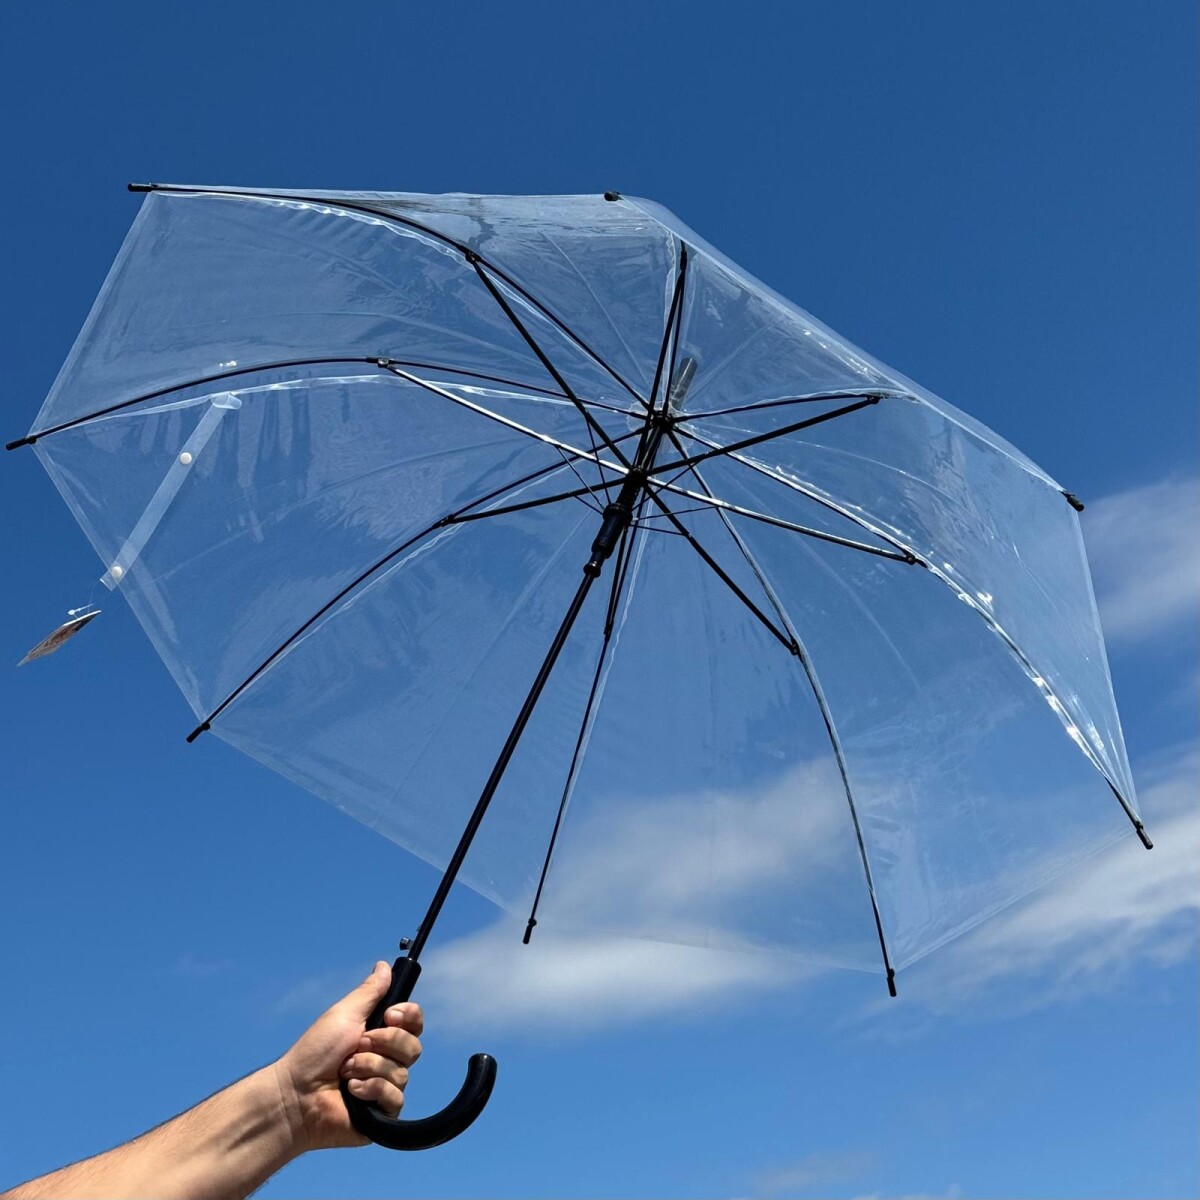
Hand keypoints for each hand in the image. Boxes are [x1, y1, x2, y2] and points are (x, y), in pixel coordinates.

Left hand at [273, 961, 423, 1151]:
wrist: (296, 1094)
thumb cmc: (314, 1053)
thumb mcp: (344, 1014)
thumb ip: (370, 992)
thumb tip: (384, 965)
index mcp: (379, 1034)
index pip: (414, 1022)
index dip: (408, 1017)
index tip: (388, 1015)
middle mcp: (386, 1060)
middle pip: (413, 1046)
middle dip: (383, 1044)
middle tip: (357, 1045)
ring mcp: (385, 1086)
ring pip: (402, 1073)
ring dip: (369, 1067)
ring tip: (345, 1072)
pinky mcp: (382, 1113)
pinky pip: (395, 1098)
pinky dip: (371, 1089)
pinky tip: (351, 1091)